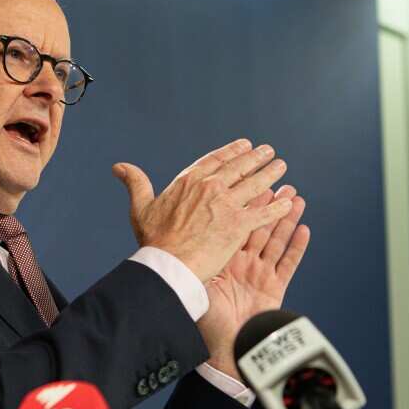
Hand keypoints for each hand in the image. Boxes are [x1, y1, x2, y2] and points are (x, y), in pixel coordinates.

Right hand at [113, 138, 292, 281]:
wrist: (168, 263)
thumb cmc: (153, 239)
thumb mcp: (141, 207)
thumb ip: (135, 183)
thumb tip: (118, 166)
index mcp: (189, 181)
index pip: (216, 160)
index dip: (232, 151)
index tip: (244, 145)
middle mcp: (211, 187)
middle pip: (240, 167)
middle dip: (256, 158)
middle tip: (269, 152)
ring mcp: (227, 204)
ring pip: (255, 184)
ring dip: (271, 174)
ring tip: (281, 167)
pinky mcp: (239, 224)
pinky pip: (264, 212)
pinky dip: (278, 206)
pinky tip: (290, 201)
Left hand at [197, 185, 309, 378]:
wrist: (224, 351)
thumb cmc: (206, 323)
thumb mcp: (196, 286)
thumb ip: (192, 262)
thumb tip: (172, 239)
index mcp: (222, 262)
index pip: (232, 227)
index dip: (241, 206)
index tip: (248, 184)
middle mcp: (242, 265)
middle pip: (258, 229)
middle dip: (268, 206)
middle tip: (278, 182)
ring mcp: (260, 275)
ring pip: (276, 240)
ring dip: (286, 219)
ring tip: (296, 197)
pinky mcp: (275, 288)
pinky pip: (288, 263)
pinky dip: (297, 246)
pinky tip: (304, 228)